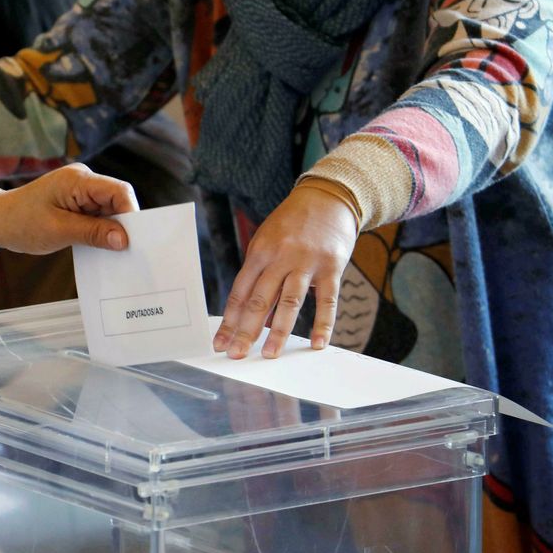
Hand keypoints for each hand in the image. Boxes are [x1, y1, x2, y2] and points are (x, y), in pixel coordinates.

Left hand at [0, 163, 134, 254]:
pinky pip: (97, 214)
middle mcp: (83, 180)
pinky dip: (99, 230)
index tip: (133, 240)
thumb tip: (123, 239)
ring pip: (109, 209)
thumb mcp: (58, 231)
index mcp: (78, 180)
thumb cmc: (21, 223)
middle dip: (121, 224)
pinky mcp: (77, 202)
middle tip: (125, 251)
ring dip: (109, 230)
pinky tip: (99, 246)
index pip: (118, 191)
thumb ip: (93, 233)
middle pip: (117, 200)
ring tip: (109, 251)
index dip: (130, 214)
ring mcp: (80, 190)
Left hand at [212, 184, 358, 359]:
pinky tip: (317, 343)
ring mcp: (306, 263)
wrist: (328, 198)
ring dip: (279, 331)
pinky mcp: (332, 267)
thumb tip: (252, 312)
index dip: (230, 320)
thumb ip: (260, 272)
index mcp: (260, 253)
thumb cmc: (292, 223)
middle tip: (237, 354)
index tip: (220, 342)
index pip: (240, 293)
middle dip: (247, 330)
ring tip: (270, 354)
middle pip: (260, 300)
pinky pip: (327, 300)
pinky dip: (323, 324)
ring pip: (289, 302)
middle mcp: (280, 258)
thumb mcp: (267, 240)